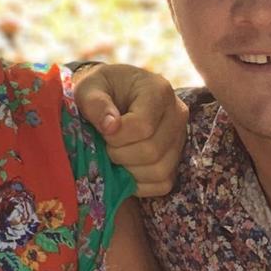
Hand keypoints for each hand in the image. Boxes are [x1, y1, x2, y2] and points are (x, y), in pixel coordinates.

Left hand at [73, 64, 187, 197]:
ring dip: (128, 170)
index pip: (143, 126)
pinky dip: (139, 183)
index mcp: (158, 91)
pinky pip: (162, 183)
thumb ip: (94, 102)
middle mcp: (177, 114)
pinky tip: (124, 168)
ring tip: (114, 154)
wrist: (114, 93)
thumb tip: (110, 127)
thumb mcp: (89, 87)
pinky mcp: (177, 158)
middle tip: (105, 145)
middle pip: (152, 151)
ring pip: (159, 171)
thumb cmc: (100, 89)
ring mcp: (180, 138)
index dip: (116, 136)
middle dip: (120, 154)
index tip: (102, 132)